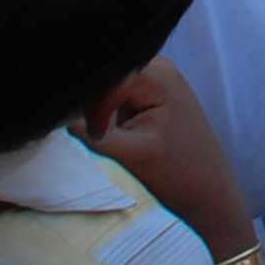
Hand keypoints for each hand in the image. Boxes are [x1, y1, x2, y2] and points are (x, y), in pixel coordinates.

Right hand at [79, 61, 248, 240]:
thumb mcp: (129, 154)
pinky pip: (113, 99)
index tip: (94, 138)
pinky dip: (104, 117)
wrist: (208, 197)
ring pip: (104, 89)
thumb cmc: (177, 176)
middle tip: (85, 134)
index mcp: (156, 73)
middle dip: (87, 104)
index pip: (102, 77)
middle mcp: (155, 67)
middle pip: (102, 77)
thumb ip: (90, 135)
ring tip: (99, 138)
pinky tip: (107, 137)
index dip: (89, 106)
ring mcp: (152, 82)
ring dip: (93, 112)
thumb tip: (56, 119)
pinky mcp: (147, 99)